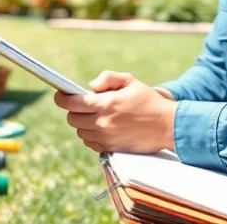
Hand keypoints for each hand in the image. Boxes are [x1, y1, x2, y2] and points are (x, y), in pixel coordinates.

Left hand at [53, 71, 176, 153]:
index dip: (61, 98)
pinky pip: (89, 143)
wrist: (167, 126)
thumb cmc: (148, 101)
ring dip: (82, 123)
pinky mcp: (110, 149)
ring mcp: (106, 138)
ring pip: (79, 131)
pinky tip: (101, 127)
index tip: (60, 95)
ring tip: (94, 116)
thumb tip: (90, 86)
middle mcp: (103, 122)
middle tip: (82, 105)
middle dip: (73, 110)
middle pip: (72, 119)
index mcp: (106, 103)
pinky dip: (90, 135)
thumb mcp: (130, 80)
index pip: (72, 103)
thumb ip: (107, 78)